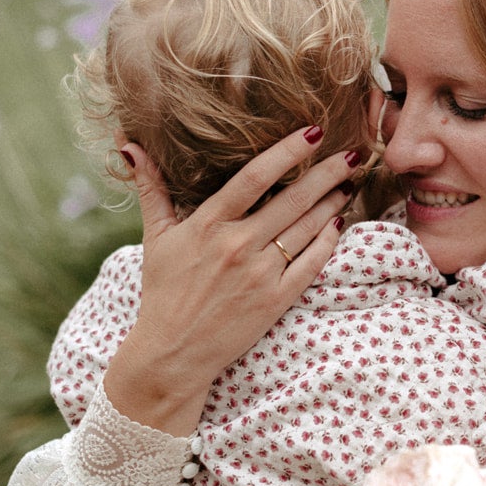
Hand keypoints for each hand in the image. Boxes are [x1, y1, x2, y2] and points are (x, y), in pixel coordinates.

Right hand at [103, 129, 355, 433]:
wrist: (173, 354)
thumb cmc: (164, 292)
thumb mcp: (155, 238)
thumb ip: (151, 189)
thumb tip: (131, 145)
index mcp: (208, 225)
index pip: (255, 177)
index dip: (288, 151)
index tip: (314, 132)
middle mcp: (237, 246)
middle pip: (293, 199)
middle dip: (328, 173)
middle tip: (354, 153)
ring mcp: (260, 274)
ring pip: (307, 228)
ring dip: (332, 202)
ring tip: (349, 182)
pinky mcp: (276, 301)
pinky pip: (311, 263)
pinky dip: (328, 241)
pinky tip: (339, 223)